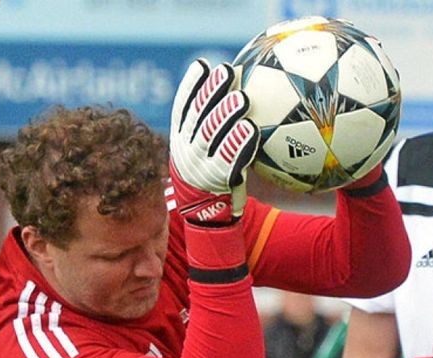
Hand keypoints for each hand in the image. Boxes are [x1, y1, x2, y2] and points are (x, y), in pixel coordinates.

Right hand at [169, 59, 258, 225]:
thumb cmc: (211, 176)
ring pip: (209, 135)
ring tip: (241, 97)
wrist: (205, 217)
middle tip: (225, 71)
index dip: (191, 86)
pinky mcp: (215, 180)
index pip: (183, 108)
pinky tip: (251, 130)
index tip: (203, 65)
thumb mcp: (203, 153)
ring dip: (225, 114)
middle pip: (197, 117)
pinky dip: (238, 143)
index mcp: (181, 140)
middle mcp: (186, 150)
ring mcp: (199, 165)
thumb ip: (211, 128)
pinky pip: (228, 159)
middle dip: (210, 92)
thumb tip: (239, 94)